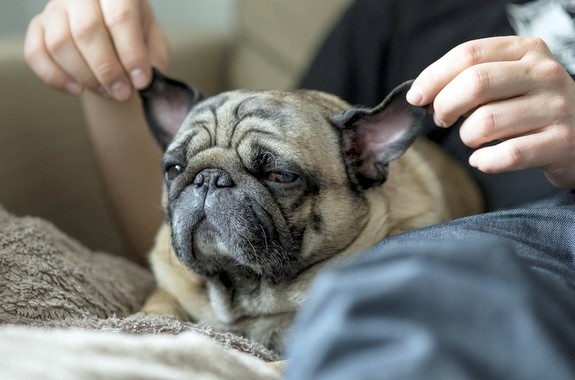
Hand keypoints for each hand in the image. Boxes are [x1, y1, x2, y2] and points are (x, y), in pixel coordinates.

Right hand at [24, 0, 167, 100]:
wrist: (111, 41)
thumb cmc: (135, 39)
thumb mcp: (153, 44)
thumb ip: (153, 58)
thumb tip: (145, 77)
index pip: (120, 16)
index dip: (131, 53)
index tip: (141, 81)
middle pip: (87, 30)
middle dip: (107, 70)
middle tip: (122, 93)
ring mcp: (55, 8)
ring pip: (60, 43)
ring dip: (85, 76)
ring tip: (107, 92)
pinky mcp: (38, 27)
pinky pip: (36, 53)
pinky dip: (56, 77)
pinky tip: (78, 90)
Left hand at [407, 36, 574, 189]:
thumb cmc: (529, 107)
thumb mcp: (508, 80)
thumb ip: (469, 78)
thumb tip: (422, 94)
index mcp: (526, 51)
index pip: (468, 54)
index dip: (433, 77)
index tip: (416, 97)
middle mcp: (544, 74)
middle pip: (475, 83)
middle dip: (445, 105)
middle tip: (441, 119)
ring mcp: (555, 108)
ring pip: (486, 122)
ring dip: (466, 137)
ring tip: (472, 139)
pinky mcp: (560, 143)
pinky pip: (507, 155)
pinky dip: (484, 162)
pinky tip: (483, 160)